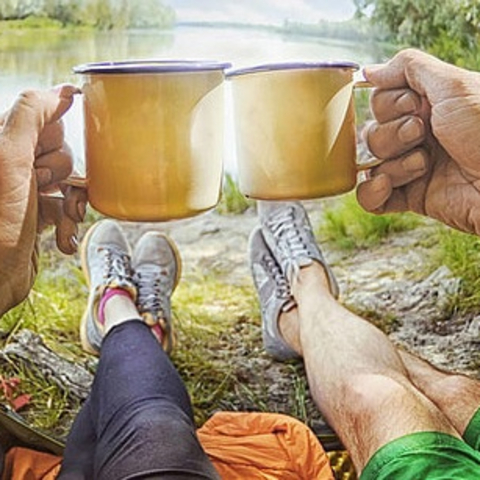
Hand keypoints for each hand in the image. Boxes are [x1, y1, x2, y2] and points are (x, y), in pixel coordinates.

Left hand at [0, 86, 86, 315]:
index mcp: (6, 144)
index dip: (54, 143)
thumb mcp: (10, 159)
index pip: (47, 123)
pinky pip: (67, 209)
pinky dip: (70, 225)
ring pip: (70, 183)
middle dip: (64, 177)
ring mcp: (29, 192)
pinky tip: (62, 238)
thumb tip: (61, 90)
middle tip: (42, 191)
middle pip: (64, 153)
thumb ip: (31, 117)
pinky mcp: (39, 216)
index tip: (40, 165)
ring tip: (63, 220)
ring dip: (72, 204)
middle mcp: (16, 165)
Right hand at [357, 48, 479, 234]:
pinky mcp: (411, 197)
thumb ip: (410, 68)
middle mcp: (417, 136)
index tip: (414, 106)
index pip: (380, 101)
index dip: (388, 105)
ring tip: (423, 165)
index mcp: (428, 106)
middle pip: (372, 133)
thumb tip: (369, 71)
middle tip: (421, 134)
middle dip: (392, 135)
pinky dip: (372, 193)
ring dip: (394, 163)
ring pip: (372, 164)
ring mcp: (412, 167)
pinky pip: (371, 199)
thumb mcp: (454, 86)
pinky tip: (387, 186)